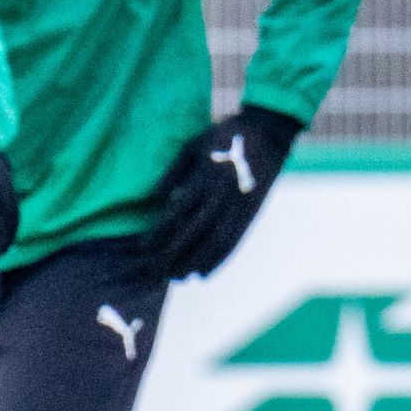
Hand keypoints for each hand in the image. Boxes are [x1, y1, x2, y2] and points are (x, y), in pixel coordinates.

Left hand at [144, 104, 303, 281]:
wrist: (268, 133)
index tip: (143, 248)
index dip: (158, 233)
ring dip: (194, 264)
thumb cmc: (222, 137)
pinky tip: (203, 273)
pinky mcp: (251, 214)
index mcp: (204, 178)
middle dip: (173, 256)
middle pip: (193, 234)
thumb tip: (155, 200)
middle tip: (156, 271)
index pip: (176, 213)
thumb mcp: (192, 146)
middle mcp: (221, 196)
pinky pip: (234, 242)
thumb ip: (171, 174)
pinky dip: (218, 261)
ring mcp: (238, 207)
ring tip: (177, 278)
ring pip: (214, 243)